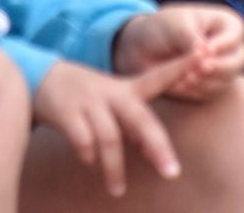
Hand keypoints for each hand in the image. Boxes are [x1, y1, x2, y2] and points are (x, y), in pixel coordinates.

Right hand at [33, 55, 189, 196]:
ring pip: (110, 137)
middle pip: (140, 120)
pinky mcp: (67, 112)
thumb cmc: (86, 95)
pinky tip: (89, 162)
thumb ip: (134, 125)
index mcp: (127, 89)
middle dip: (158, 148)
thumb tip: (156, 154)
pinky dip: (88, 154)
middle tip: (172, 173)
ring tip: (118, 190)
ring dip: (115, 168)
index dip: (179, 67)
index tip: (202, 55)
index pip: (158, 76)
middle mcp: (112, 94)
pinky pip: (82, 138)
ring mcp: (89, 102)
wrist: (41, 76)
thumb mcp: (113, 101)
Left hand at [113, 5, 243, 99]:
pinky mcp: (212, 87)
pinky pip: (210, 95)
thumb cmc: (164, 28)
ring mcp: (223, 69)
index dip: (221, 45)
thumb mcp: (175, 25)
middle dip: (218, 68)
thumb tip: (204, 52)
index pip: (235, 36)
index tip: (204, 51)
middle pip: (237, 62)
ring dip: (204, 82)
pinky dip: (195, 91)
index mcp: (227, 25)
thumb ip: (190, 37)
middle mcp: (230, 48)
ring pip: (225, 81)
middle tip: (198, 70)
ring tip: (183, 78)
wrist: (146, 48)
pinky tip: (180, 85)